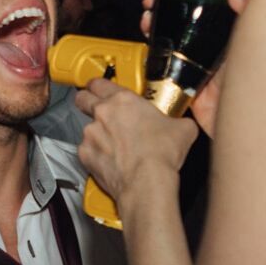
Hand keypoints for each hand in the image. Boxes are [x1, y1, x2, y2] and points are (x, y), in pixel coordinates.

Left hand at [74, 78, 197, 201]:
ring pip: (87, 127)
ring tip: (115, 144)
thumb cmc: (160, 155)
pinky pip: (87, 150)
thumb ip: (178, 119)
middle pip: (82, 98)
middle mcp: (102, 113)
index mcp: (123, 100)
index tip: (102, 87)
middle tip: (98, 108)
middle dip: (87, 101)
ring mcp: (91, 134)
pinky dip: (97, 154)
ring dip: (98, 132)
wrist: (147, 182)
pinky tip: (111, 159)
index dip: (99, 84)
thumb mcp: (182, 129)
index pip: (99, 82)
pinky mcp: (86, 155)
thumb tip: (183, 124)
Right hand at [137, 0, 247, 137]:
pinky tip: (147, 33)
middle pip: (180, 15)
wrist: (251, 123)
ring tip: (147, 12)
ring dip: (154, 19)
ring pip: (167, 34)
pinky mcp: (182, 79)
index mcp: (225, 31)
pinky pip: (162, 59)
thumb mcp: (255, 37)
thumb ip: (247, 11)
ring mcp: (194, 61)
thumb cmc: (263, 83)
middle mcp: (208, 43)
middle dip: (162, 1)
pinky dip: (151, 45)